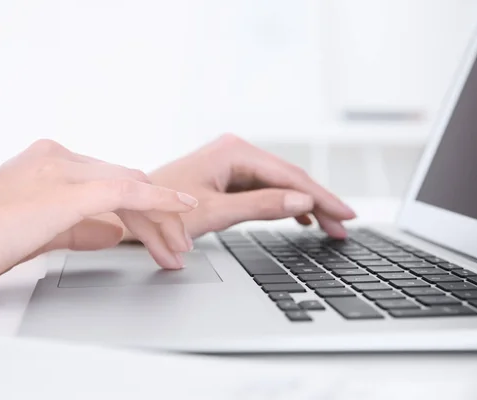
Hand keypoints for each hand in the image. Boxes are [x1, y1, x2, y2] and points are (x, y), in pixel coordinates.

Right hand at [0, 140, 196, 309]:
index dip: (143, 206)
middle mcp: (57, 157)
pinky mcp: (64, 190)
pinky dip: (158, 201)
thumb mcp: (37, 232)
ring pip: (131, 187)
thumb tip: (112, 234)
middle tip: (177, 245)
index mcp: (48, 161)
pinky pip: (126, 191)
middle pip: (127, 181)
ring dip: (161, 219)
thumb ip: (78, 228)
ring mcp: (60, 169)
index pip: (110, 180)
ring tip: (176, 249)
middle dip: (158, 215)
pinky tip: (180, 212)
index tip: (161, 232)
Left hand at [147, 134, 355, 238]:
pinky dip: (282, 203)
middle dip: (318, 202)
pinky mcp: (226, 177)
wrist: (131, 212)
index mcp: (234, 151)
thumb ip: (262, 206)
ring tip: (329, 226)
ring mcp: (231, 163)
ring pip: (278, 184)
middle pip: (288, 178)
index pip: (289, 176)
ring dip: (303, 204)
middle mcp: (235, 151)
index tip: (345, 214)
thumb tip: (303, 202)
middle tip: (344, 225)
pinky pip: (263, 189)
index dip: (321, 197)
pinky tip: (300, 216)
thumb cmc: (162, 211)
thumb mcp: (216, 212)